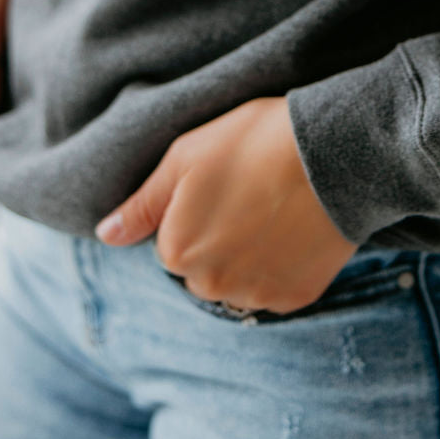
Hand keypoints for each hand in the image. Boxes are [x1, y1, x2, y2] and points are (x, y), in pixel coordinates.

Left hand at [93, 96, 359, 313]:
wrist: (333, 151)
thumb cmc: (254, 142)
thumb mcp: (186, 157)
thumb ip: (142, 204)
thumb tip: (106, 236)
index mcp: (175, 250)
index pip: (172, 244)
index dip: (196, 213)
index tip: (223, 186)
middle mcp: (209, 284)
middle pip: (203, 270)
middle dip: (220, 241)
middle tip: (250, 197)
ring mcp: (255, 294)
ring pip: (238, 284)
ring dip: (250, 259)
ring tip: (275, 213)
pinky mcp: (296, 297)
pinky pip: (276, 290)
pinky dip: (283, 267)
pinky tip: (296, 231)